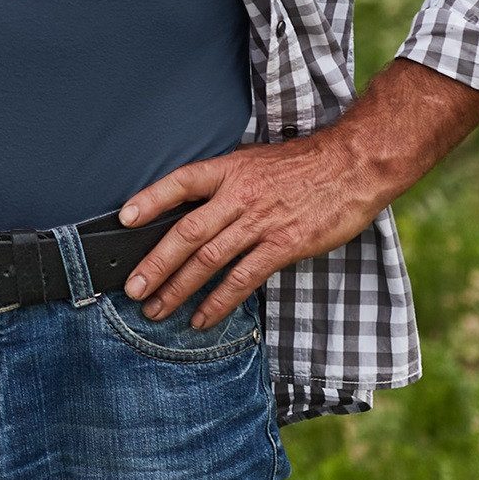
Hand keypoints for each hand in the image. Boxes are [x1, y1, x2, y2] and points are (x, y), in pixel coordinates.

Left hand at [113, 132, 389, 327]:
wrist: (354, 165)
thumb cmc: (307, 165)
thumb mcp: (259, 161)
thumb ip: (229, 183)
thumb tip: (196, 207)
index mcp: (231, 169)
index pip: (181, 182)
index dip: (151, 199)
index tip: (124, 219)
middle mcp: (240, 195)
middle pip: (187, 232)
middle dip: (155, 263)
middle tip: (132, 288)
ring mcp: (261, 222)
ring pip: (208, 259)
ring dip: (178, 288)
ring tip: (156, 310)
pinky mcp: (283, 245)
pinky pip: (243, 278)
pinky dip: (219, 302)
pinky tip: (202, 318)